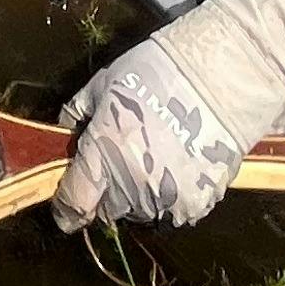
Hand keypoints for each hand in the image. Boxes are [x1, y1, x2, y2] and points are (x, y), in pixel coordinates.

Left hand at [52, 26, 246, 229]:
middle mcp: (131, 184)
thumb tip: (66, 134)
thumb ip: (77, 115)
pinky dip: (173, 196)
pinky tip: (180, 163)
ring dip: (140, 194)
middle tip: (122, 161)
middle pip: (108, 210)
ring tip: (156, 157)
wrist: (219, 78)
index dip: (66, 210)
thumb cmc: (155, 73)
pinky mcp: (196, 204)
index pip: (74, 204)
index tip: (66, 210)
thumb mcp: (103, 84)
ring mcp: (166, 198)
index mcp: (103, 153)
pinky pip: (174, 211)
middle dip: (108, 192)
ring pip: (141, 211)